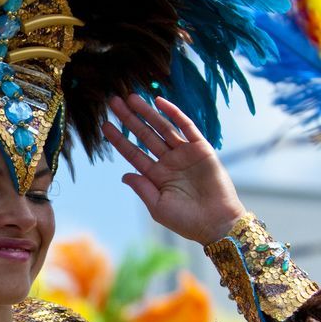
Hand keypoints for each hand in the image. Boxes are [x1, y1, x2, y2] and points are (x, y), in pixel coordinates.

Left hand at [101, 94, 245, 245]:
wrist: (217, 224)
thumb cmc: (187, 221)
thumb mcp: (158, 207)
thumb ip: (142, 188)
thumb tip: (124, 175)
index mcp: (156, 176)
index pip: (133, 153)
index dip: (119, 139)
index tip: (105, 125)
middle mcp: (168, 161)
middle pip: (145, 135)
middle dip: (129, 119)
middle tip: (114, 102)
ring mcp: (184, 154)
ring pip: (162, 127)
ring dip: (147, 112)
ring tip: (131, 98)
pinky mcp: (201, 149)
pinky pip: (186, 126)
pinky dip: (174, 113)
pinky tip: (159, 102)